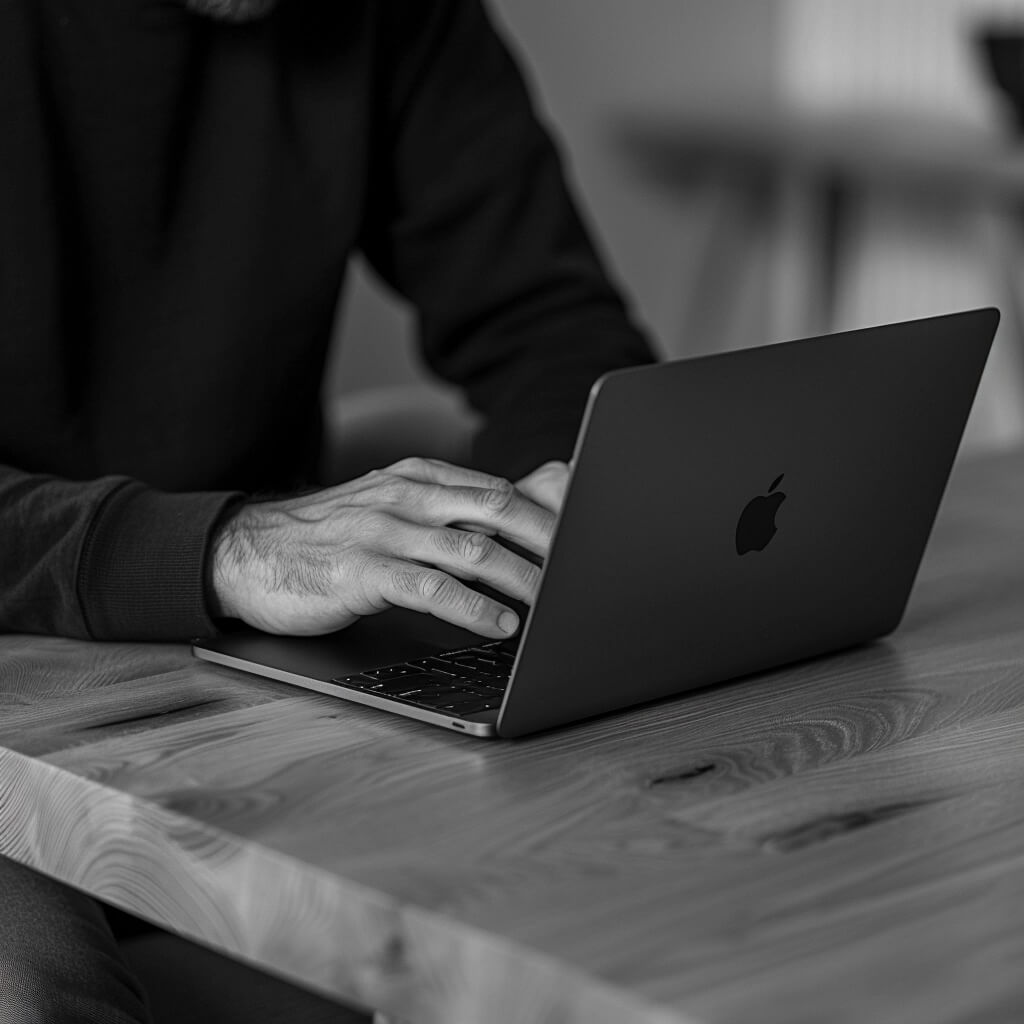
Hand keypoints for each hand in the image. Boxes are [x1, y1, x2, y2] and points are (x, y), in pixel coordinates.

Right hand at [210, 457, 566, 637]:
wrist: (246, 551)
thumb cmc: (332, 536)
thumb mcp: (395, 508)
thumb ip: (454, 509)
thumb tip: (525, 512)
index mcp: (420, 478)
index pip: (501, 490)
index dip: (550, 517)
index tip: (588, 541)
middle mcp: (407, 497)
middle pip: (499, 510)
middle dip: (550, 542)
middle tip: (587, 572)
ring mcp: (383, 531)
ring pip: (472, 549)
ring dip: (522, 578)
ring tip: (555, 603)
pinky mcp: (361, 571)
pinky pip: (429, 587)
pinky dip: (472, 606)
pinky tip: (499, 623)